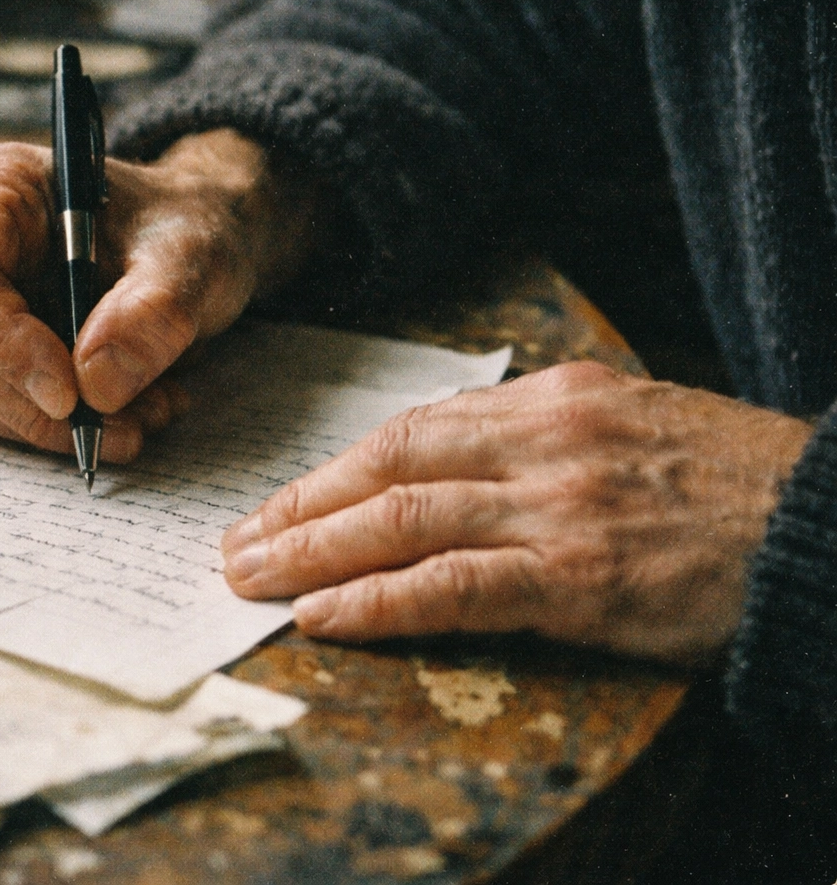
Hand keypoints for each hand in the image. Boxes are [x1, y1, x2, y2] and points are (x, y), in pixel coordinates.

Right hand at [0, 130, 318, 460]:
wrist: (180, 244)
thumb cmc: (176, 225)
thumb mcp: (190, 253)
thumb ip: (153, 310)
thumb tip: (97, 386)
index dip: (6, 345)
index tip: (70, 396)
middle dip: (42, 406)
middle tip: (130, 424)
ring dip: (56, 426)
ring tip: (145, 413)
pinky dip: (56, 428)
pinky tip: (122, 412)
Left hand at [220, 361, 813, 663]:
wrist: (831, 522)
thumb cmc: (729, 487)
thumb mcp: (628, 430)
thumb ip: (537, 445)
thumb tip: (443, 477)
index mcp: (552, 397)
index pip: (412, 430)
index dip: (333, 472)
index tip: (280, 503)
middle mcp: (545, 437)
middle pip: (389, 465)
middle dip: (301, 507)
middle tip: (236, 543)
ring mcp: (562, 503)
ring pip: (405, 518)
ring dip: (313, 551)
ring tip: (251, 579)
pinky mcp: (584, 573)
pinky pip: (456, 585)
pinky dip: (381, 599)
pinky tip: (326, 614)